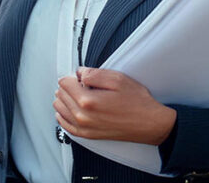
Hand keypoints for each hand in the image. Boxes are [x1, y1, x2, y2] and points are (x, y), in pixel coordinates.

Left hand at [54, 68, 176, 144]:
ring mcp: (84, 128)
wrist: (149, 124)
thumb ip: (93, 74)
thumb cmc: (137, 102)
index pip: (65, 82)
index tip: (82, 76)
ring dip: (65, 99)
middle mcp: (82, 117)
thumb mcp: (117, 79)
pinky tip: (68, 109)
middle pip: (61, 95)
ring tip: (77, 94)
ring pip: (60, 108)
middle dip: (69, 86)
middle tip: (82, 84)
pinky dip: (63, 114)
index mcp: (88, 101)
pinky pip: (65, 125)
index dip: (73, 75)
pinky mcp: (87, 135)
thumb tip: (79, 73)